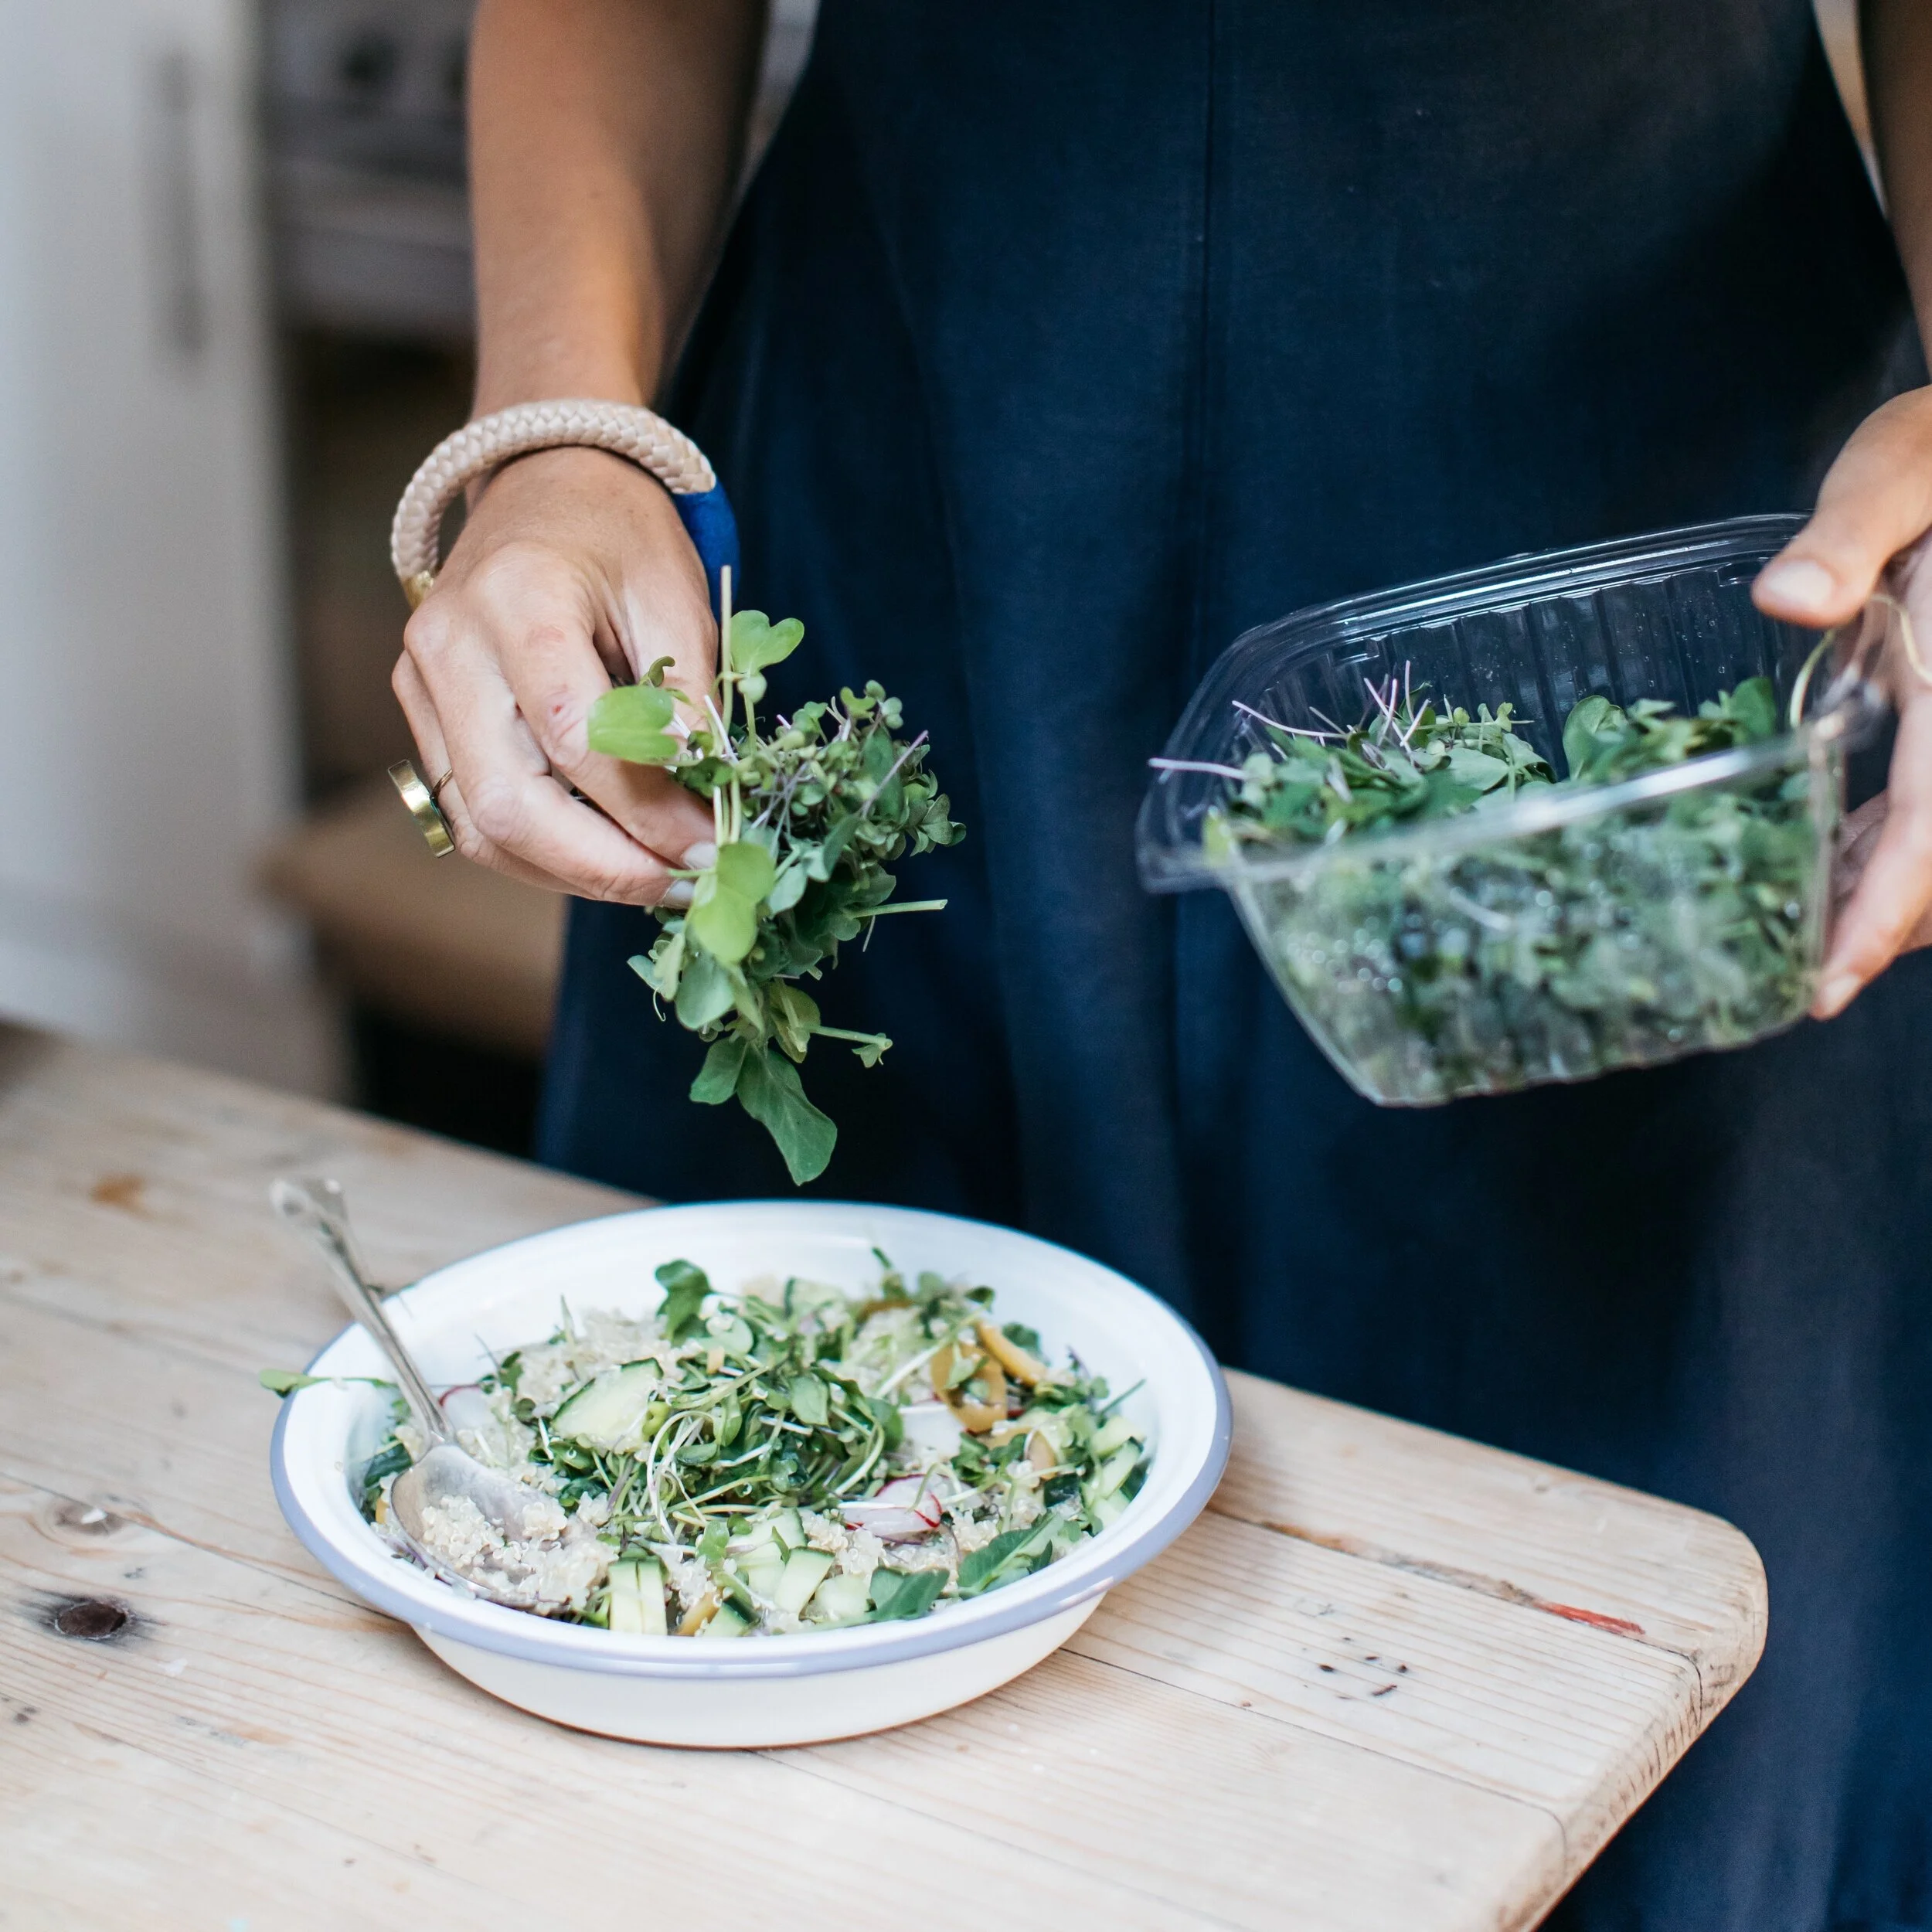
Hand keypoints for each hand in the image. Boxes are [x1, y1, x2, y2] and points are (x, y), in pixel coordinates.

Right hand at [393, 445, 718, 904]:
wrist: (543, 484)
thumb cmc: (618, 535)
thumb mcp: (677, 597)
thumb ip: (689, 700)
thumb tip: (712, 802)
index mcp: (517, 600)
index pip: (575, 739)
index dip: (648, 810)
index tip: (714, 846)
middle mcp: (450, 648)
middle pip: (510, 804)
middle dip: (605, 868)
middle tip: (685, 886)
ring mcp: (421, 686)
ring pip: (484, 827)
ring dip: (573, 876)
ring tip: (655, 882)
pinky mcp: (423, 717)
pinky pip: (474, 815)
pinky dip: (544, 854)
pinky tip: (609, 859)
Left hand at [1753, 387, 1931, 1016]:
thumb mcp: (1903, 470)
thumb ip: (1850, 532)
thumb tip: (1788, 598)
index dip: (1881, 914)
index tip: (1826, 987)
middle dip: (1884, 931)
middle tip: (1799, 982)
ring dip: (1889, 897)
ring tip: (1803, 942)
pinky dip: (1890, 847)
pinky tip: (1834, 856)